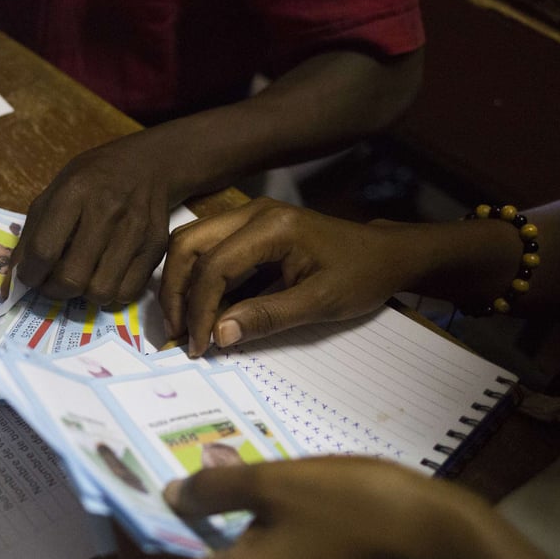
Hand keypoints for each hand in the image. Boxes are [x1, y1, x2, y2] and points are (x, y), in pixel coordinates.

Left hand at [14, 139, 168, 305]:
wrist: (148, 164)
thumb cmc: (93, 179)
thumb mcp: (55, 191)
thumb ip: (32, 233)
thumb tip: (14, 279)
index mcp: (74, 193)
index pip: (43, 249)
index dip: (29, 275)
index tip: (29, 278)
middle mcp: (107, 211)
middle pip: (72, 278)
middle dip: (54, 290)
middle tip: (52, 284)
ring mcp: (135, 231)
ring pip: (100, 292)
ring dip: (84, 294)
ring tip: (81, 278)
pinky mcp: (156, 248)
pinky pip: (127, 293)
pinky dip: (111, 294)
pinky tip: (105, 276)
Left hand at [115, 457, 481, 558]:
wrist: (428, 532)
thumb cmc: (346, 502)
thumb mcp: (269, 482)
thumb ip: (212, 490)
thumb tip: (171, 496)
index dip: (125, 545)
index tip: (108, 503)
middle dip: (144, 546)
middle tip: (128, 498)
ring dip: (176, 546)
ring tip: (159, 496)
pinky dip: (209, 549)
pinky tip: (207, 509)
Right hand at [159, 198, 416, 355]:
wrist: (384, 254)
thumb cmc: (361, 276)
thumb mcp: (320, 303)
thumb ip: (268, 317)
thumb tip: (218, 335)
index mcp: (272, 226)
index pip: (214, 265)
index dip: (199, 309)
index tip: (200, 346)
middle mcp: (252, 212)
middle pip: (188, 245)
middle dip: (175, 291)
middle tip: (178, 333)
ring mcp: (248, 216)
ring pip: (190, 244)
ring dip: (180, 284)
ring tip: (184, 324)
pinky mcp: (247, 228)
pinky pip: (207, 249)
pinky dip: (196, 279)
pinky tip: (202, 310)